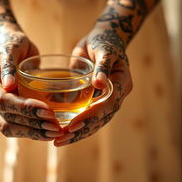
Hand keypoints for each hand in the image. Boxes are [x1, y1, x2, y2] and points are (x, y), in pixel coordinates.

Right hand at [0, 25, 62, 139]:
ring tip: (55, 133)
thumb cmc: (11, 44)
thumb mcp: (9, 48)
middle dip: (32, 125)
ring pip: (11, 128)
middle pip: (7, 119)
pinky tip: (48, 133)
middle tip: (56, 127)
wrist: (11, 47)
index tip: (47, 110)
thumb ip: (8, 64)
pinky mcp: (8, 111)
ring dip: (34, 133)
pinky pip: (17, 127)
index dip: (25, 108)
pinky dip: (33, 132)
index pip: (3, 101)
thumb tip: (8, 84)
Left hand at [54, 26, 132, 145]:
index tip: (72, 125)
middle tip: (61, 140)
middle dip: (80, 131)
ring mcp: (104, 99)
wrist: (102, 39)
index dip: (90, 116)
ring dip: (76, 133)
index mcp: (122, 85)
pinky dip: (74, 124)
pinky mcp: (93, 98)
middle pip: (99, 119)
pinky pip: (85, 115)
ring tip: (58, 141)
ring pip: (93, 122)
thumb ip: (103, 66)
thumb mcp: (105, 50)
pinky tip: (61, 131)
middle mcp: (115, 96)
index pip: (107, 106)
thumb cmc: (104, 42)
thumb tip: (100, 84)